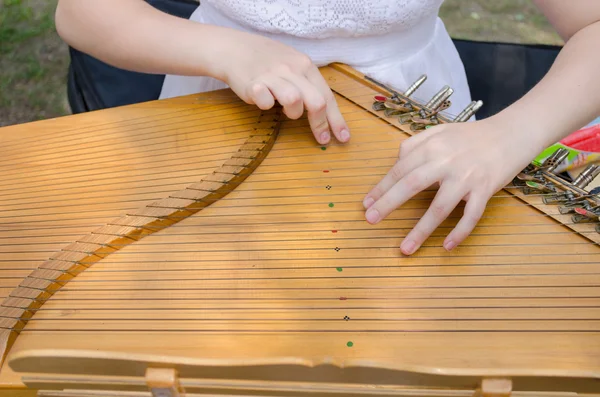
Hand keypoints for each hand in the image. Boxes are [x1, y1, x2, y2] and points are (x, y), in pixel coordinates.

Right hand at [215, 30, 349, 144]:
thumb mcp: (293, 65)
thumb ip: (308, 85)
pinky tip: (262, 98)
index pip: (327, 96)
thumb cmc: (267, 61)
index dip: (336, 120)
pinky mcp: (253, 84)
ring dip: (293, 113)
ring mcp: (272, 76)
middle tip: (321, 138)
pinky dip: (266, 105)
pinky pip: (265, 102)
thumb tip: (325, 112)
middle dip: (320, 124)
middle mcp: (292, 69)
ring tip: (284, 110)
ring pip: (294, 101)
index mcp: (305, 66)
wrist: (234, 49)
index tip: (343, 138)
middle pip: (316, 101)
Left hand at [362, 118, 539, 254]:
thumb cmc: (472, 135)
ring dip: (420, 231)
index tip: (366, 204)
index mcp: (432, 146)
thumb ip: (415, 145)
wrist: (512, 132)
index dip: (381, 188)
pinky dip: (459, 232)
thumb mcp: (439, 131)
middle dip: (388, 204)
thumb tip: (396, 164)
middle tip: (370, 220)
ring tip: (405, 248)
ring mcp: (467, 177)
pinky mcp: (485, 190)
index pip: (400, 169)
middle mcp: (447, 161)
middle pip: (411, 185)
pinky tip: (446, 246)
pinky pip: (471, 216)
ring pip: (439, 208)